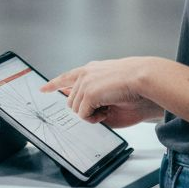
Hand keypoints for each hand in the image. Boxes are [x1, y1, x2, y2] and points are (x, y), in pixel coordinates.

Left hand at [40, 57, 162, 127]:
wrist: (145, 79)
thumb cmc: (136, 86)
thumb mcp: (110, 89)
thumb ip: (94, 97)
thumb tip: (82, 109)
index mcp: (92, 69)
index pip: (67, 77)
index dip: (54, 84)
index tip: (43, 89)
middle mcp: (85, 73)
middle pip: (71, 101)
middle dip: (85, 110)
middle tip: (104, 110)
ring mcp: (85, 82)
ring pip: (75, 109)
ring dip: (91, 114)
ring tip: (108, 108)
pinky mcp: (88, 93)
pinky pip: (83, 115)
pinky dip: (94, 118)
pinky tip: (107, 111)